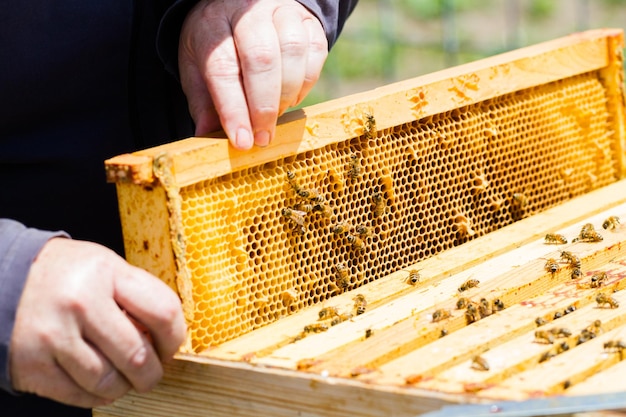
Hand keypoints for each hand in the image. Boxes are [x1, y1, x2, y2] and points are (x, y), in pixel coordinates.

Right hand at [9, 238, 185, 407]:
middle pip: (137, 356)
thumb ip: (139, 296)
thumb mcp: (108, 268)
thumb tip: (168, 339)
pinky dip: (96, 396)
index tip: (169, 347)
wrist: (6, 281)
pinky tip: (98, 383)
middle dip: (151, 373)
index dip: (175, 338)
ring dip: (123, 386)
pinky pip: (79, 396)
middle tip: (150, 372)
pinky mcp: (32, 365)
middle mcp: (79, 303)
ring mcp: (53, 336)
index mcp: (106, 273)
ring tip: (121, 376)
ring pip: (108, 382)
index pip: (163, 312)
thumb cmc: (69, 276)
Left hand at [179, 0, 328, 149]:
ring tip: (277, 114)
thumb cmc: (219, 47)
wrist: (244, 10)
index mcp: (212, 26)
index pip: (223, 68)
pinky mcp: (307, 21)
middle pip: (261, 58)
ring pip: (292, 52)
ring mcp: (281, 12)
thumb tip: (207, 136)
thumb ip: (203, 102)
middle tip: (263, 137)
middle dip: (264, 106)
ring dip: (287, 94)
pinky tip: (292, 96)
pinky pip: (315, 52)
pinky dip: (306, 83)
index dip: (234, 109)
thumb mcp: (197, 68)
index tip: (242, 141)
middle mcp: (247, 13)